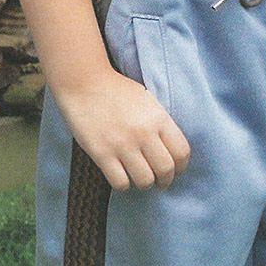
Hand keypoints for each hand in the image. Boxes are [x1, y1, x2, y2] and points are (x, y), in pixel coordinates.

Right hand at [55, 71, 190, 190]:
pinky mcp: (102, 153)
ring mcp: (122, 144)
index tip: (175, 170)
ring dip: (144, 184)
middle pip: (166, 170)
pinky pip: (121, 183)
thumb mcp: (148, 102)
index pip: (182, 153)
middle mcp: (143, 133)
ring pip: (145, 181)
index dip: (181, 167)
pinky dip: (123, 184)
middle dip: (165, 180)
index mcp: (158, 118)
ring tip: (139, 178)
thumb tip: (171, 153)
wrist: (83, 81)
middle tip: (158, 181)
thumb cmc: (117, 92)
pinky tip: (121, 176)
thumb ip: (161, 126)